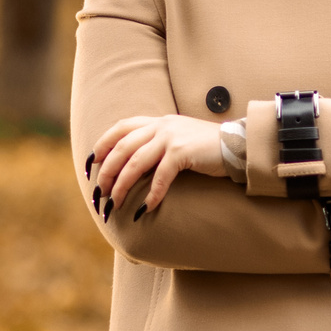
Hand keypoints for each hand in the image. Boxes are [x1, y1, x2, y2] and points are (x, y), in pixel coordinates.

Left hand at [88, 114, 227, 219]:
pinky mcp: (182, 152)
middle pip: (121, 148)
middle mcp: (161, 125)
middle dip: (106, 173)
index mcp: (159, 121)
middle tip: (100, 193)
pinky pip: (160, 177)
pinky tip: (146, 208)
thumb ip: (160, 145)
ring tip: (115, 204)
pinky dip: (152, 194)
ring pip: (135, 163)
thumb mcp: (181, 140)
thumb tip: (137, 168)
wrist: (239, 145)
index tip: (91, 165)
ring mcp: (171, 137)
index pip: (120, 128)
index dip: (102, 145)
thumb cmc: (211, 148)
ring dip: (122, 186)